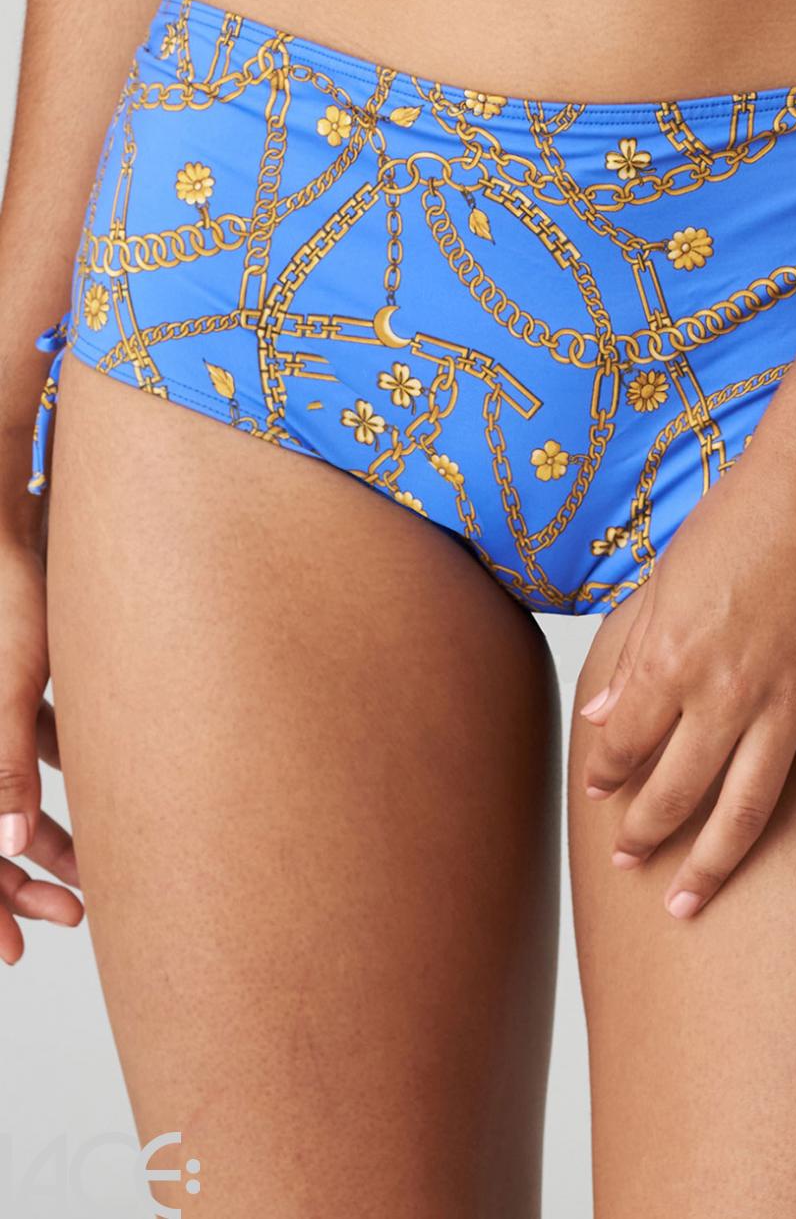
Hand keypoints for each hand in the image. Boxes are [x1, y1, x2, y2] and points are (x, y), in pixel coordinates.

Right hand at [0, 535, 84, 963]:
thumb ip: (3, 768)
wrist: (13, 526)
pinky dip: (55, 781)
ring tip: (94, 873)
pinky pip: (28, 749)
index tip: (14, 951)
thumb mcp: (9, 686)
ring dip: (46, 836)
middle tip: (73, 915)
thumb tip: (9, 846)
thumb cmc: (6, 596)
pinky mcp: (13, 686)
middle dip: (19, 883)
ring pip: (8, 796)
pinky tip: (104, 801)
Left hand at [578, 426, 795, 917]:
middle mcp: (726, 694)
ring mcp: (793, 703)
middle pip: (676, 793)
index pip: (624, 745)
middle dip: (646, 838)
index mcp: (671, 658)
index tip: (601, 796)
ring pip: (747, 811)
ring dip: (714, 865)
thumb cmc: (742, 514)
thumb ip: (634, 653)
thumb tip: (600, 715)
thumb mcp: (666, 577)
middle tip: (632, 867)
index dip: (607, 777)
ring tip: (689, 904)